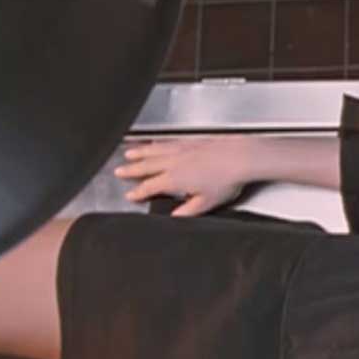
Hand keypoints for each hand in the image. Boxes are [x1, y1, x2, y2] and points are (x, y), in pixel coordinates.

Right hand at [114, 137, 252, 216]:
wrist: (239, 157)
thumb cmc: (225, 180)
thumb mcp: (206, 202)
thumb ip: (188, 210)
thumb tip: (175, 217)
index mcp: (173, 179)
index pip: (150, 186)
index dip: (138, 192)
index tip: (130, 195)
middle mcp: (173, 162)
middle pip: (146, 166)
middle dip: (131, 169)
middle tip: (118, 170)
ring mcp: (181, 149)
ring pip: (154, 150)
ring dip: (140, 152)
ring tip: (129, 153)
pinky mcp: (190, 141)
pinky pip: (166, 142)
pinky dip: (156, 143)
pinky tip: (155, 143)